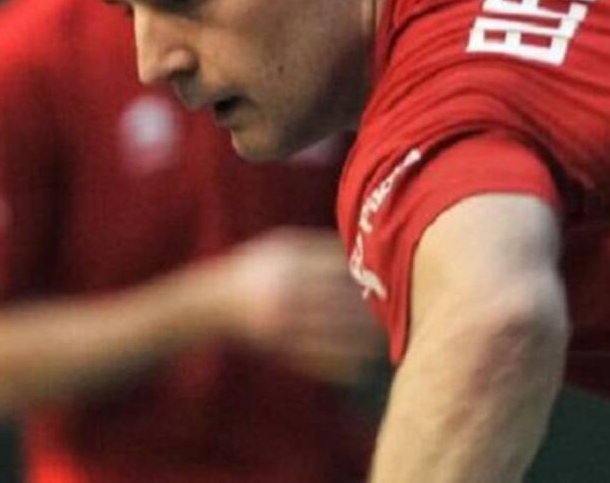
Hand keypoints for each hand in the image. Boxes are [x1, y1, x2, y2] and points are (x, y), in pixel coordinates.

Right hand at [218, 227, 384, 385]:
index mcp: (290, 262)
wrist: (217, 299)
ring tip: (379, 342)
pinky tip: (357, 364)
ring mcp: (282, 320)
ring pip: (331, 333)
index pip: (338, 270)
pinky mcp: (277, 345)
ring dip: (360, 340)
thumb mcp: (282, 246)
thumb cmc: (258, 267)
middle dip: (368, 311)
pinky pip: (315, 357)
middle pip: (339, 302)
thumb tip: (360, 253)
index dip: (363, 279)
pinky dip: (339, 363)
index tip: (384, 285)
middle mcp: (287, 290)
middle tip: (392, 316)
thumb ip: (318, 248)